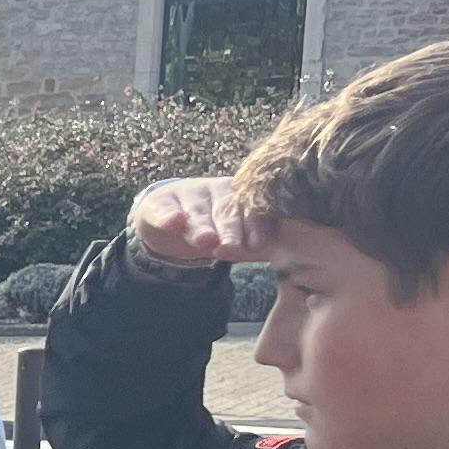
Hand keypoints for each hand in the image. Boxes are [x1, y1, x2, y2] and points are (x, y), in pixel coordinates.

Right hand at [131, 176, 260, 270]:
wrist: (169, 218)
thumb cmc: (213, 228)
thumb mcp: (235, 236)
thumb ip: (257, 245)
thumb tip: (290, 257)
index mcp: (241, 198)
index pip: (251, 212)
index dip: (255, 228)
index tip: (257, 246)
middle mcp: (216, 191)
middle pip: (225, 211)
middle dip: (230, 230)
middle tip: (231, 247)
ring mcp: (186, 195)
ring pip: (197, 212)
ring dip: (202, 225)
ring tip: (205, 239)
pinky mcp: (158, 203)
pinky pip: (164, 210)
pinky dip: (168, 216)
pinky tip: (173, 222)